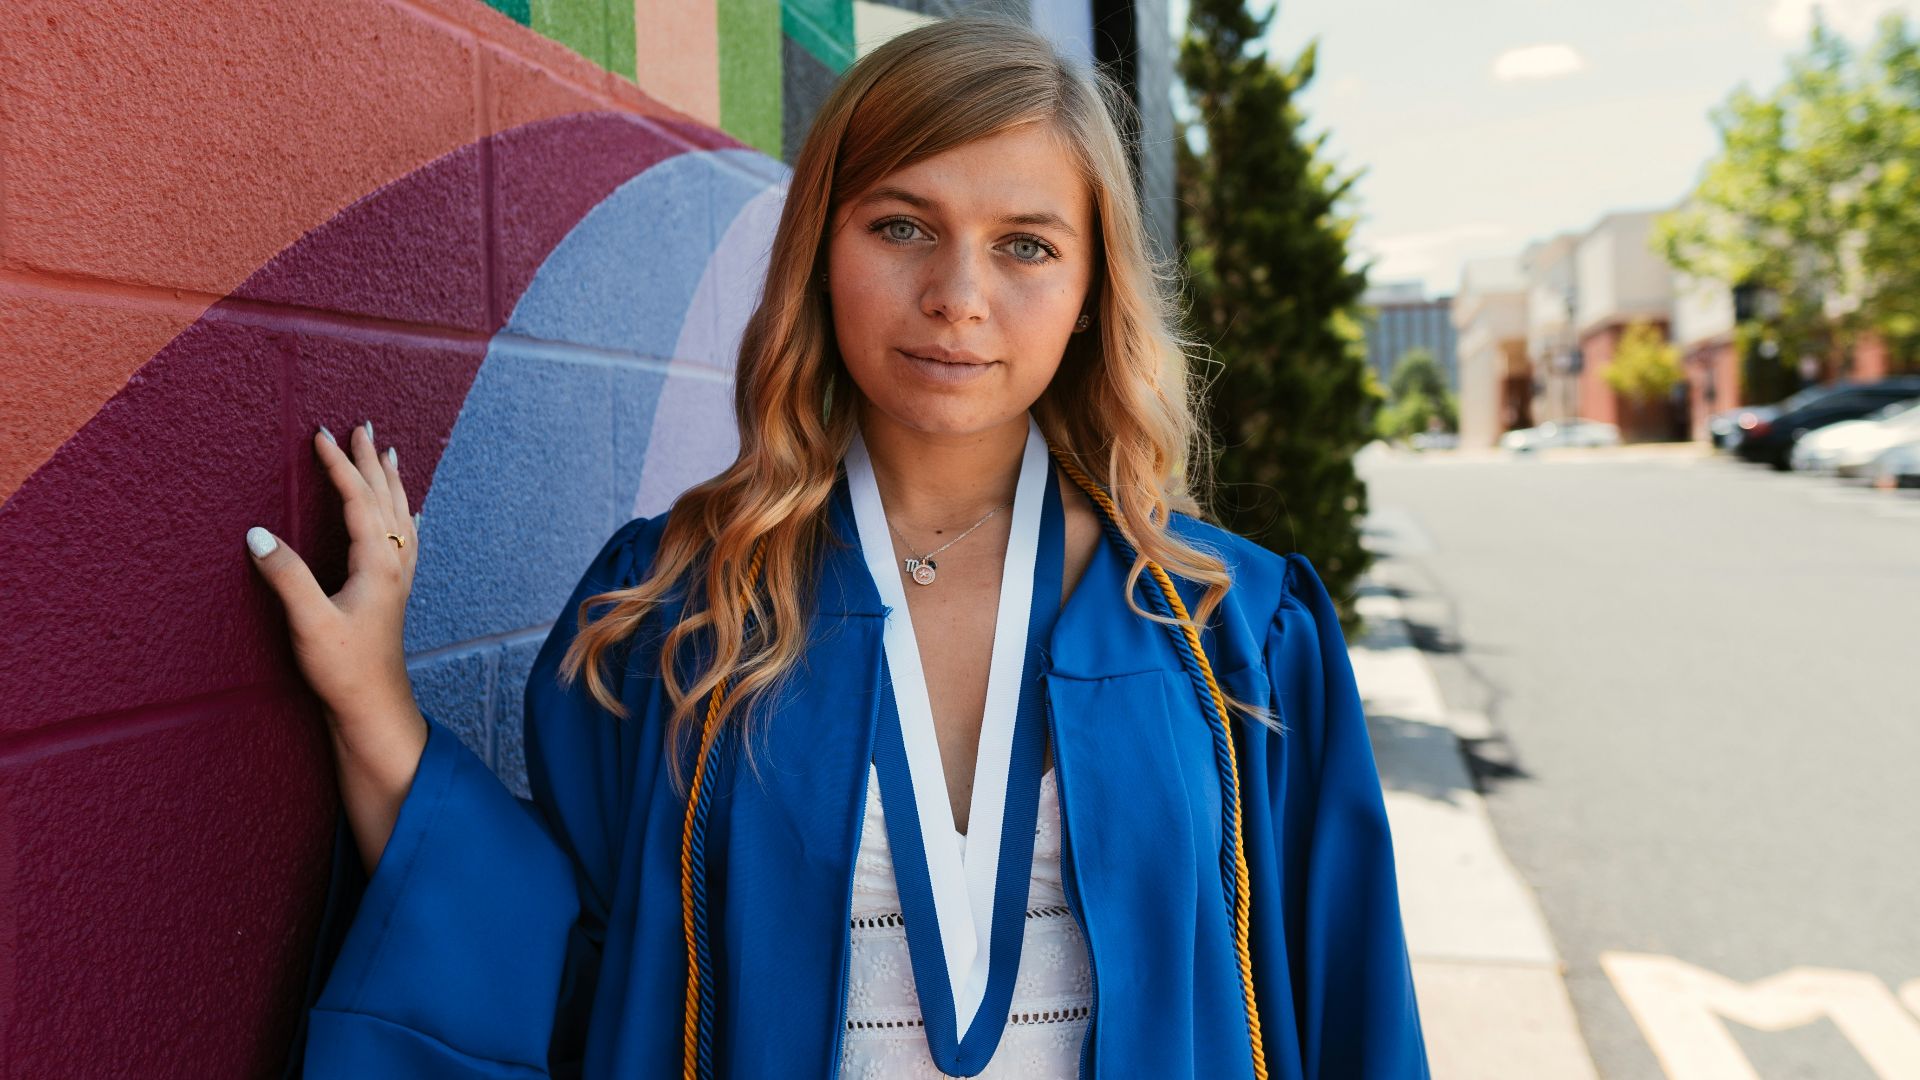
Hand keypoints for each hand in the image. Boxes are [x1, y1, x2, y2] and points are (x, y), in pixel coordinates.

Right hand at [245, 420, 424, 777]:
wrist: (373, 706)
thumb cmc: (344, 668)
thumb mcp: (309, 623)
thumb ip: (286, 577)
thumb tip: (256, 533)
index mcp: (377, 563)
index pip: (358, 500)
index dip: (339, 466)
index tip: (322, 435)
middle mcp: (394, 564)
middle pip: (385, 499)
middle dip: (372, 461)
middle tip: (364, 426)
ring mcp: (398, 578)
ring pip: (400, 514)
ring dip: (390, 481)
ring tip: (389, 454)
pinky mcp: (393, 593)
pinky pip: (404, 537)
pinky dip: (402, 513)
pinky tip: (407, 514)